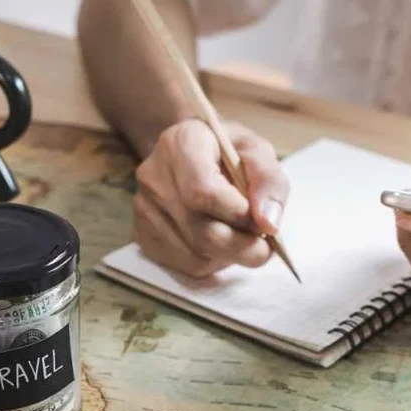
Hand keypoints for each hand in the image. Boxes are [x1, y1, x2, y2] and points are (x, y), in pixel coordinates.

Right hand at [132, 119, 288, 277]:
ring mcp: (144, 208)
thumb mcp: (256, 151)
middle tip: (263, 244)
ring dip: (228, 256)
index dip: (238, 213)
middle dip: (242, 246)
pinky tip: (218, 244)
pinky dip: (211, 262)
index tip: (260, 218)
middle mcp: (154, 177)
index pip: (203, 191)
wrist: (188, 153)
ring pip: (196, 255)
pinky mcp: (142, 234)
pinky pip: (184, 265)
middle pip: (201, 233)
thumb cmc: (227, 151)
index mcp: (181, 144)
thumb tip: (267, 223)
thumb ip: (268, 181)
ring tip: (239, 237)